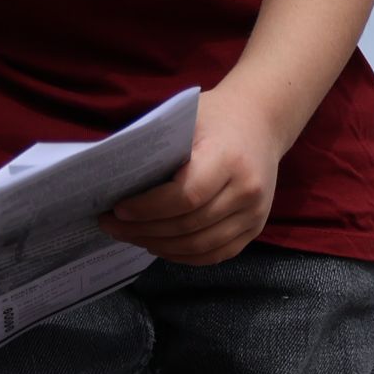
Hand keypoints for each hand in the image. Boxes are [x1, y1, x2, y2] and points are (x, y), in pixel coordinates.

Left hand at [99, 84, 287, 266]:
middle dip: (146, 230)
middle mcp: (247, 192)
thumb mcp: (185, 120)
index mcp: (229, 160)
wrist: (261, 122)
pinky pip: (218, 253)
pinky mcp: (255, 229)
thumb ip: (159, 150)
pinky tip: (160, 247)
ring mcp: (254, 214)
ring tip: (131, 237)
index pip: (187, 196)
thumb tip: (117, 182)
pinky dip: (186, 256)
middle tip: (112, 226)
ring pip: (202, 245)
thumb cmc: (215, 117)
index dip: (149, 208)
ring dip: (161, 246)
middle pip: (190, 225)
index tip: (118, 210)